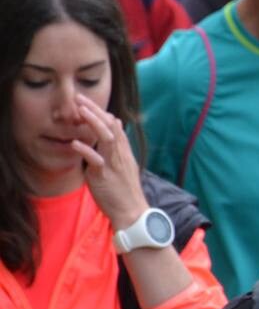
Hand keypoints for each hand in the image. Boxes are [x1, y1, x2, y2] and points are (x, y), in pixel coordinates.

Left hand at [69, 95, 149, 230]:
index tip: (87, 101)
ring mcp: (114, 164)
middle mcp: (120, 155)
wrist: (132, 212)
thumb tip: (116, 126)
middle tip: (80, 97)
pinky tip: (75, 142)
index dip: (101, 112)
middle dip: (95, 111)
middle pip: (110, 127)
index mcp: (124, 152)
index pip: (115, 126)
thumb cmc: (125, 191)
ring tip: (80, 110)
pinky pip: (96, 160)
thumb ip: (118, 147)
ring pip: (106, 138)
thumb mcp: (124, 165)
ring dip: (93, 123)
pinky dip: (86, 150)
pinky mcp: (105, 177)